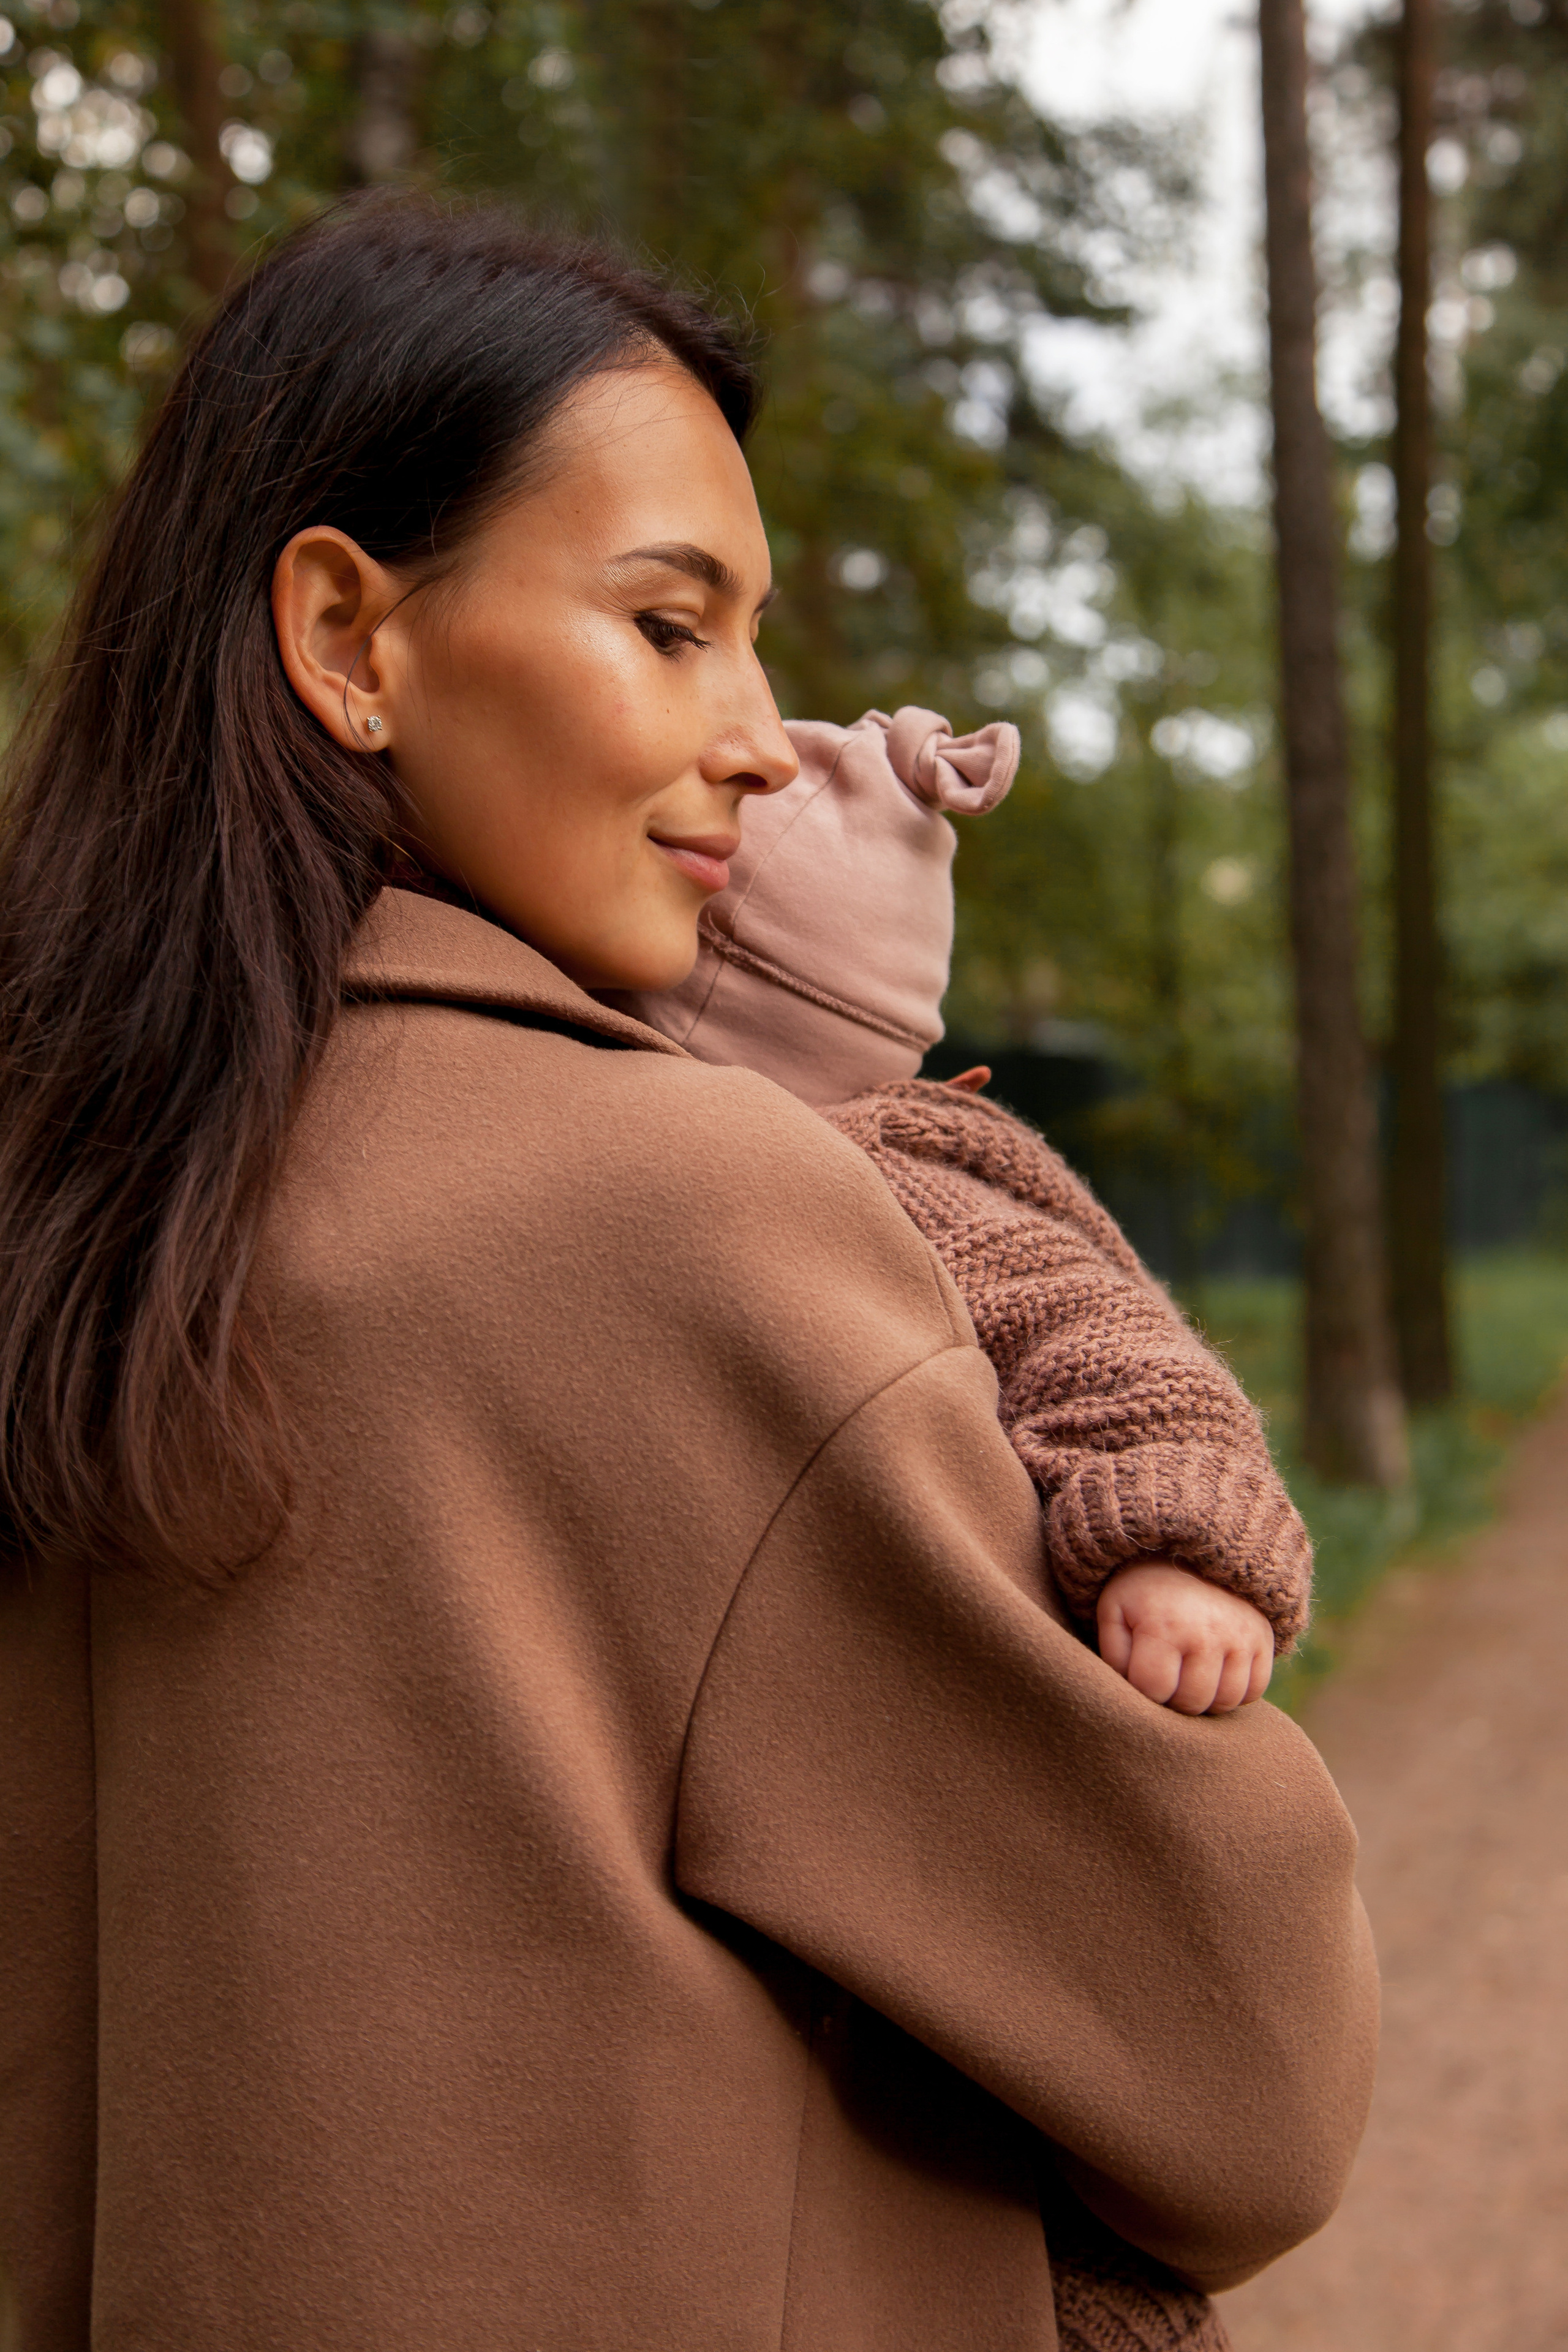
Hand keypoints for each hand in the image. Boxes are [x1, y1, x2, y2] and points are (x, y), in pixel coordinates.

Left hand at [1096, 1561, 1273, 1714]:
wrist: (1192, 1553)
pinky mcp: (1263, 1637)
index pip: (1155, 1690)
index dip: (1145, 1691)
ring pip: (1225, 1702)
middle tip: (1167, 1677)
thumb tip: (1134, 1695)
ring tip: (1189, 1677)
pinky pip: (1254, 1691)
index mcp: (1162, 1625)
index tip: (1143, 1673)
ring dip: (1205, 1700)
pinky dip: (1235, 1692)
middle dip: (1174, 1699)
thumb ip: (1115, 1657)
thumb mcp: (1114, 1612)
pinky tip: (1216, 1674)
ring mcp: (1240, 1636)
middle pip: (1192, 1701)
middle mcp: (1206, 1632)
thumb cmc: (1145, 1591)